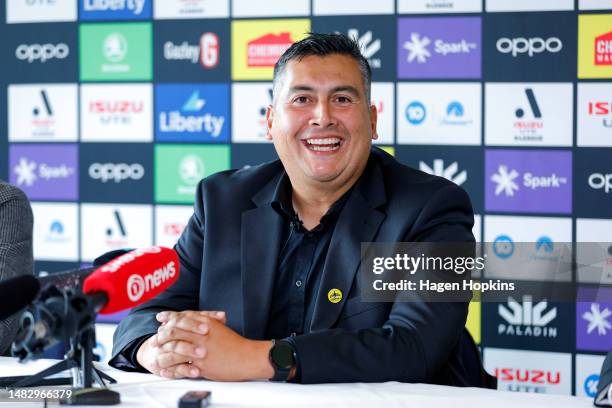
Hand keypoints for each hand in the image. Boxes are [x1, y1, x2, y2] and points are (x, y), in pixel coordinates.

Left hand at [143, 312, 273, 380]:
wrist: (247, 357)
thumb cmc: (236, 344)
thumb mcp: (220, 328)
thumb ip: (207, 321)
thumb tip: (194, 320)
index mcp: (206, 322)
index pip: (182, 317)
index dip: (169, 317)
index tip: (160, 318)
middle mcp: (201, 333)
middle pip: (174, 330)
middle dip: (161, 335)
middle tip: (155, 340)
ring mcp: (200, 348)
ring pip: (174, 347)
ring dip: (163, 351)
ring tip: (157, 355)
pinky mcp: (201, 363)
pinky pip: (181, 364)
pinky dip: (171, 366)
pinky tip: (166, 368)